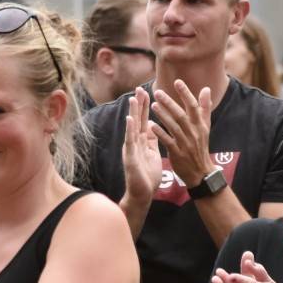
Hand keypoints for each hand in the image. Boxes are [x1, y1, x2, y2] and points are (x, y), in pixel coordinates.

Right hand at [122, 87, 160, 203]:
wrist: (142, 194)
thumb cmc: (147, 176)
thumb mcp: (152, 154)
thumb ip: (152, 140)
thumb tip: (152, 126)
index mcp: (142, 142)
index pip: (143, 120)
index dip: (145, 107)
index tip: (146, 91)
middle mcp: (134, 143)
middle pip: (137, 120)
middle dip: (138, 105)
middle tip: (139, 88)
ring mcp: (131, 150)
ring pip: (132, 128)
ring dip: (132, 113)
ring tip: (133, 98)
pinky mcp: (129, 158)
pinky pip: (130, 142)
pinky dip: (130, 130)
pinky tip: (130, 119)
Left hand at [150, 80, 214, 185]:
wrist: (201, 172)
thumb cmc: (201, 147)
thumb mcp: (205, 127)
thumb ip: (205, 108)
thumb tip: (206, 88)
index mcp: (200, 125)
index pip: (193, 106)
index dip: (185, 93)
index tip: (177, 82)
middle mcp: (194, 132)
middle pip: (181, 115)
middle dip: (169, 103)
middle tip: (157, 92)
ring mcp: (186, 143)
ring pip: (174, 127)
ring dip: (163, 116)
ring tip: (152, 105)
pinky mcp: (178, 153)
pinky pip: (168, 141)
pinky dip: (160, 133)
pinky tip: (151, 125)